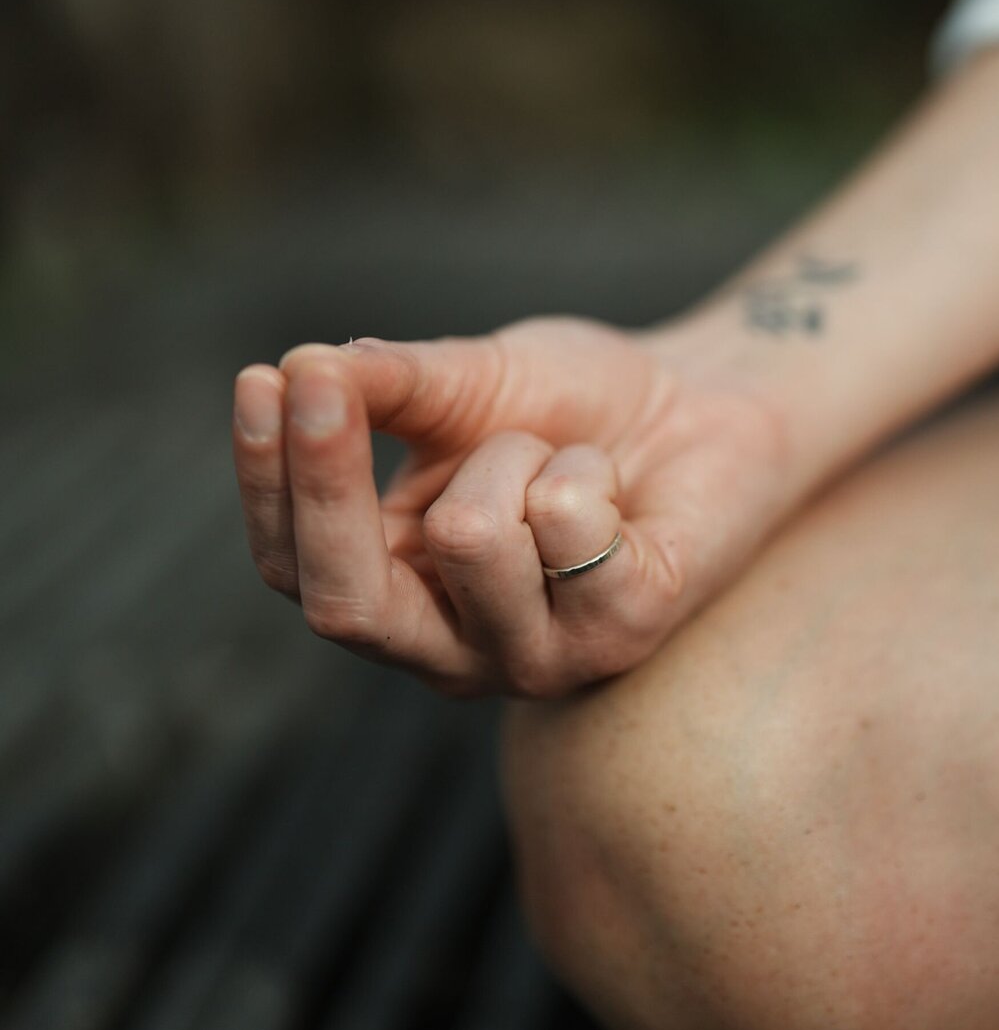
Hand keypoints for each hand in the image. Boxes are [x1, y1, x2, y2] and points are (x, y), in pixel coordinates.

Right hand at [231, 315, 807, 696]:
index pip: (292, 565)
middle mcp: (452, 652)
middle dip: (331, 480)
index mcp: (394, 594)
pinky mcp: (623, 638)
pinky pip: (569, 525)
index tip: (262, 378)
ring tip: (557, 456)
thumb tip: (301, 368)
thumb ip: (386, 385)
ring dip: (516, 452)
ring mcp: (538, 661)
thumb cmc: (570, 404)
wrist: (704, 402)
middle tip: (322, 376)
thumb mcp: (464, 382)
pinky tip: (616, 487)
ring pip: (472, 538)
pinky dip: (588, 467)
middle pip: (347, 602)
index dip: (269, 478)